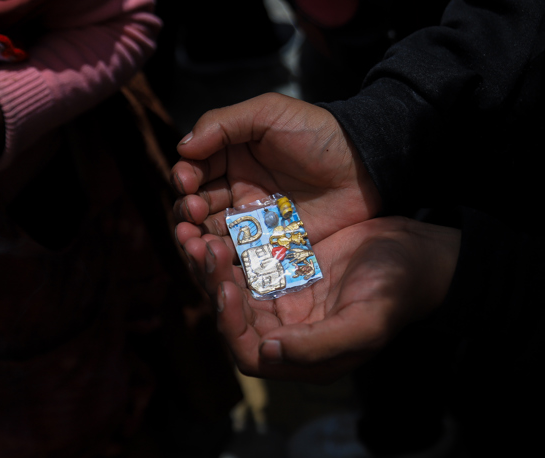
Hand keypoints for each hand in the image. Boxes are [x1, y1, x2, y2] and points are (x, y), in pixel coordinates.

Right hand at [172, 92, 381, 245]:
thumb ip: (224, 123)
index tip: (186, 180)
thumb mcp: (268, 112)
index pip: (194, 169)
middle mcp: (237, 188)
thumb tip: (182, 147)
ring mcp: (252, 219)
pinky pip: (238, 254)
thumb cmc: (316, 133)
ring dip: (197, 236)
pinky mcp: (269, 244)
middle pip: (197, 203)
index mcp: (231, 156)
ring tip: (194, 239)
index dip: (184, 176)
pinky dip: (222, 257)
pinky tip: (216, 255)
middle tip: (194, 210)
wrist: (361, 166)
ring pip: (212, 231)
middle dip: (187, 208)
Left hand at [181, 216, 460, 382]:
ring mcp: (286, 299)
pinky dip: (231, 249)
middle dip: (214, 287)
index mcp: (305, 355)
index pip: (251, 354)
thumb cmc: (398, 290)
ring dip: (214, 267)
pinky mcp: (285, 270)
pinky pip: (247, 264)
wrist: (417, 252)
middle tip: (203, 248)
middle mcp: (289, 332)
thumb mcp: (366, 321)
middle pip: (235, 319)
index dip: (232, 326)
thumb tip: (268, 352)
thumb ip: (320, 345)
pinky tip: (219, 226)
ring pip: (235, 289)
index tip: (229, 287)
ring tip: (199, 236)